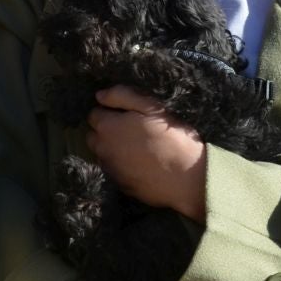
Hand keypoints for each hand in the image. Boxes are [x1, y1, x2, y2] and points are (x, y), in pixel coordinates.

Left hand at [86, 86, 205, 220]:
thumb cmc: (172, 137)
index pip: (94, 114)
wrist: (187, 179)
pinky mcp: (119, 184)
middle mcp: (102, 149)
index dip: (110, 111)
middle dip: (106, 130)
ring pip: (102, 153)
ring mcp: (110, 169)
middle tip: (130, 128)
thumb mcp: (151, 107)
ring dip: (112, 147)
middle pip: (93, 135)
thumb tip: (99, 96)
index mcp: (108, 127)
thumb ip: (122, 96)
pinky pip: (113, 169)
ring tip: (136, 146)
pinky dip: (120, 164)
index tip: (127, 113)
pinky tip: (140, 162)